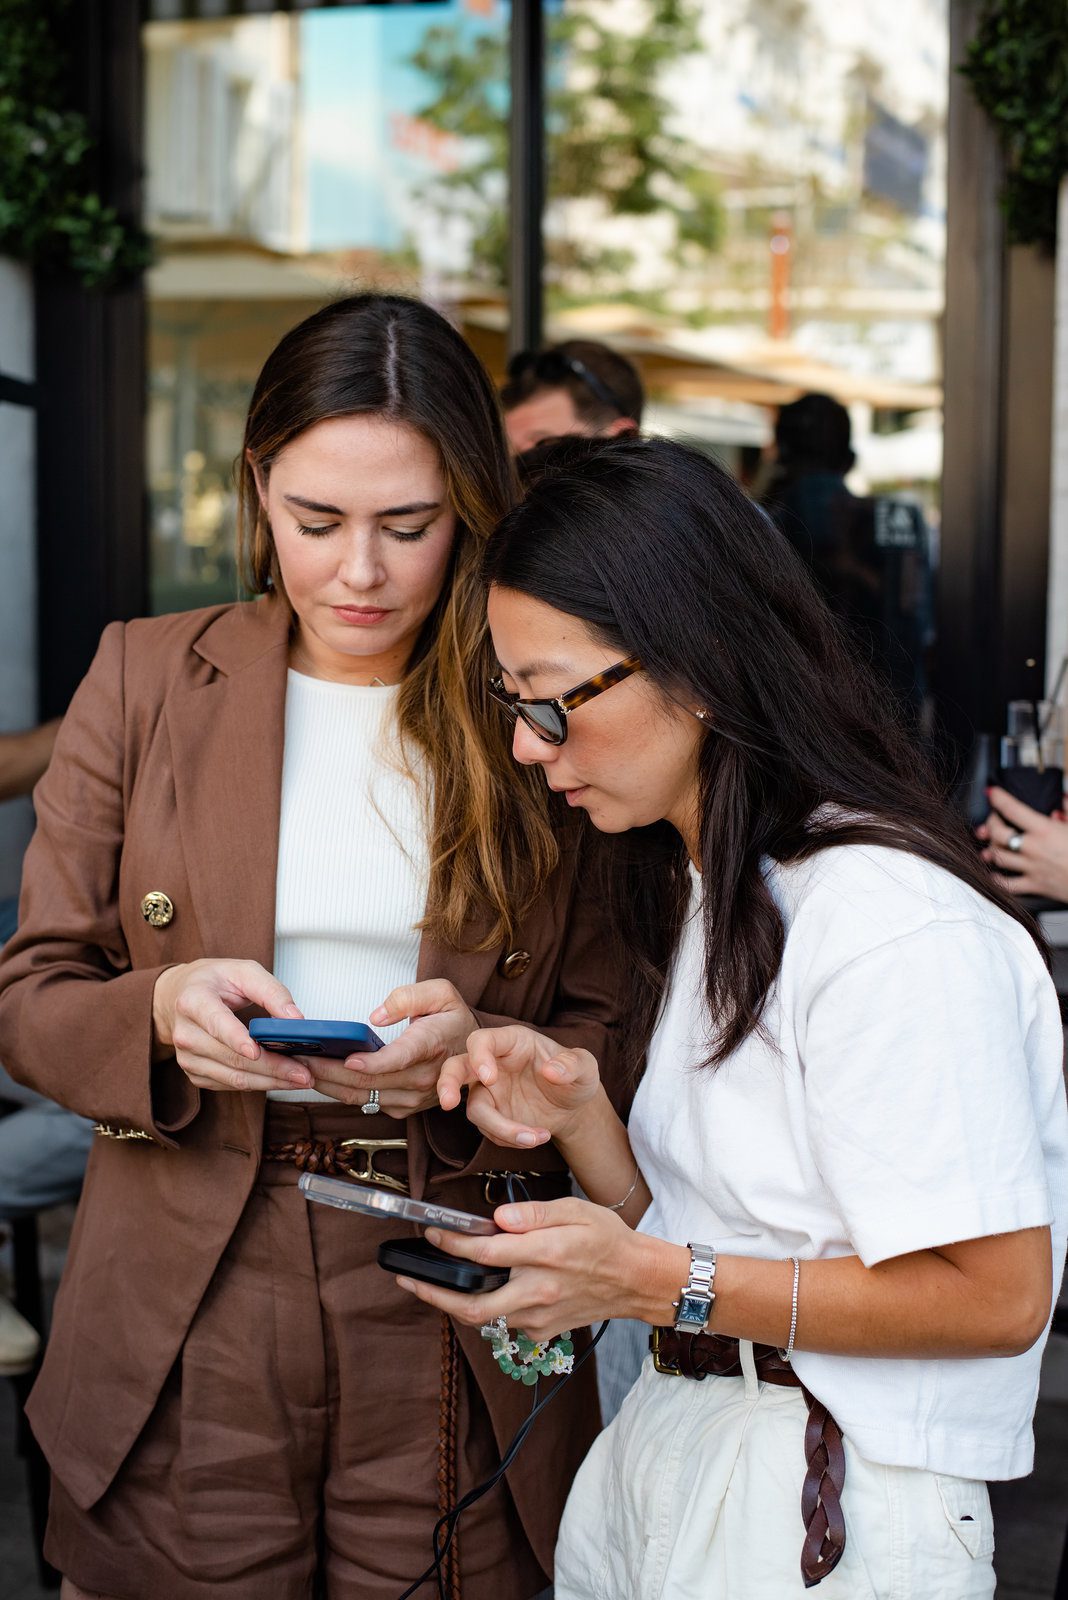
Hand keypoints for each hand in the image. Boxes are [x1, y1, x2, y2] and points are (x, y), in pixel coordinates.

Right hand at [152, 959, 314, 1092]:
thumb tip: (295, 1019)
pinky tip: (280, 1079)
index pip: (216, 1023)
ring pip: (233, 1077)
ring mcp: (187, 1057)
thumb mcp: (243, 971)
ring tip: (300, 1079)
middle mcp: (186, 1033)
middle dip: (272, 1068)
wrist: (180, 995)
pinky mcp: (195, 1073)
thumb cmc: (214, 981)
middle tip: (304, 1073)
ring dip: (270, 1081)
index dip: (236, 1039)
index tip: (257, 1052)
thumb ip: (271, 991)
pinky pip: (230, 1085)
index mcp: (193, 1001)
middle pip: (232, 1057)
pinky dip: (258, 1084)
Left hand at [305, 980, 477, 1117]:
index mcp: (430, 1045)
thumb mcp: (442, 993)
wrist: (474, 1056)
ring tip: (300, 1066)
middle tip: (299, 1056)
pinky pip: (365, 1102)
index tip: (347, 1057)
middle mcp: (421, 1077)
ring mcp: (412, 1097)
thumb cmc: (452, 1020)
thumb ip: (409, 997)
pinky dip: (340, 1091)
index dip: (370, 1063)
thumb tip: (376, 1016)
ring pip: (361, 1096)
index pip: (397, 1059)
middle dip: (328, 1070)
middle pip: (368, 1081)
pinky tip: (321, 1076)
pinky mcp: (403, 1108)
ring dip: (327, 1084)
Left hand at [395, 1197, 668, 1342]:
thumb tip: (497, 1218)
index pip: (484, 1254)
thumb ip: (533, 1214)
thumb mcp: (575, 1210)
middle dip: (432, 1294)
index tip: (432, 1232)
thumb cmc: (606, 1239)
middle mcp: (538, 1291)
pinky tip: (477, 1290)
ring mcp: (539, 1316)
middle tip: (405, 1279)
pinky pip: (504, 1323)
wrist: (635, 1281)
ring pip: (484, 1318)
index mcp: (545, 1255)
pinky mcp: (542, 1331)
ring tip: (428, 1287)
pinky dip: (485, 1308)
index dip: (451, 1243)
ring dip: (452, 1304)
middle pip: (472, 1303)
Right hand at [438, 1024, 603, 1148]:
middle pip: (456, 1067)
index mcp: (512, 1042)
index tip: (489, 1078)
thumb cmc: (576, 1078)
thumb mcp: (585, 1068)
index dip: (479, 1057)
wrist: (574, 1108)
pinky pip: (489, 1130)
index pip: (482, 1040)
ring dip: (500, 1128)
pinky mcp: (492, 1115)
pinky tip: (536, 1137)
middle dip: (446, 1083)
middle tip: (447, 1103)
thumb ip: (573, 1064)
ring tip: (534, 1137)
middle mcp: (494, 1064)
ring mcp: (489, 1091)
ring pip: (474, 1109)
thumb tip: (551, 1071)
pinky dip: (510, 1139)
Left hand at [977, 785, 1067, 897]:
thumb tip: (1063, 799)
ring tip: (989, 846)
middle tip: (993, 820)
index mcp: (1045, 830)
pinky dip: (997, 879)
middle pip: (998, 833)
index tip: (992, 793)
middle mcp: (1034, 848)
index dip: (998, 798)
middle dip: (991, 824)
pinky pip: (1008, 885)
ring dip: (990, 850)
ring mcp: (1032, 868)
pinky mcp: (1035, 885)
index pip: (1012, 809)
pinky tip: (995, 874)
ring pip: (998, 857)